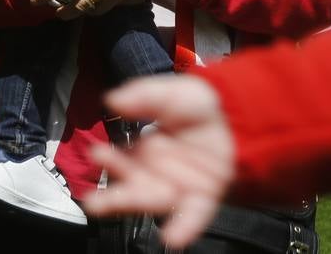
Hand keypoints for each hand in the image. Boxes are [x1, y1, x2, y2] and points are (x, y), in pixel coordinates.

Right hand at [83, 75, 234, 247]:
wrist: (237, 119)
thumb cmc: (196, 107)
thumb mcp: (172, 92)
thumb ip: (144, 95)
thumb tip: (113, 101)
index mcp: (142, 150)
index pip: (122, 160)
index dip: (109, 160)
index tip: (97, 154)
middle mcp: (155, 174)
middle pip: (131, 188)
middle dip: (113, 198)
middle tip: (92, 203)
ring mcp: (178, 189)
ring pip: (153, 202)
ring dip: (137, 210)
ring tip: (123, 217)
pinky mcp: (201, 199)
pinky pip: (191, 216)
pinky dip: (182, 227)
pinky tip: (172, 237)